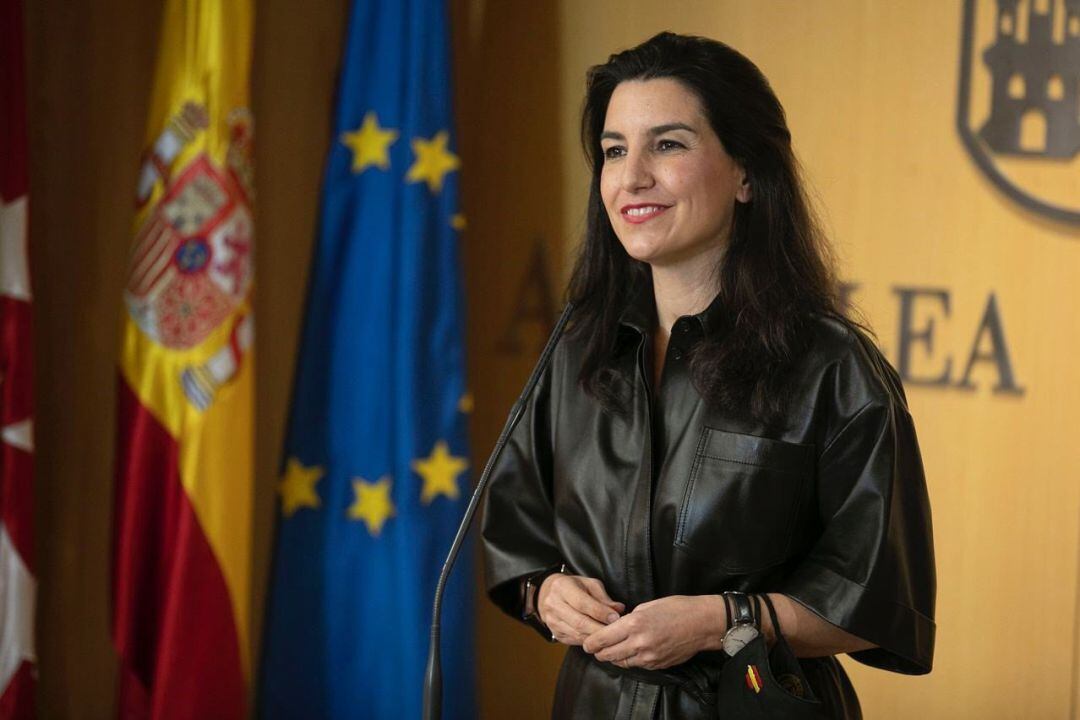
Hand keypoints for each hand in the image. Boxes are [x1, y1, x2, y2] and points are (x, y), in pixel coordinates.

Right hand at [538, 574, 625, 645]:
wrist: (549, 594)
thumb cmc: (573, 587)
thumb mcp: (589, 584)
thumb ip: (604, 597)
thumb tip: (619, 609)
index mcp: (562, 587)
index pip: (582, 603)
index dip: (601, 612)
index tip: (616, 617)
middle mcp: (553, 604)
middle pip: (579, 622)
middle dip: (600, 628)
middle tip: (616, 631)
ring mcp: (552, 621)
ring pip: (577, 634)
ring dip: (596, 637)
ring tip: (610, 636)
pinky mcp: (555, 633)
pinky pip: (574, 640)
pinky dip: (589, 641)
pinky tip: (599, 640)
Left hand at [582, 595, 724, 669]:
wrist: (701, 624)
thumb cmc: (677, 608)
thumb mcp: (648, 606)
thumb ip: (629, 618)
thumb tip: (617, 626)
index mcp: (634, 624)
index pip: (603, 639)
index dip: (591, 642)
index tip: (586, 642)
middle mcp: (639, 643)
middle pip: (608, 655)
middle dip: (599, 652)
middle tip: (594, 648)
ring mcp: (649, 657)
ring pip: (621, 663)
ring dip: (613, 658)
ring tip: (610, 651)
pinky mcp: (657, 665)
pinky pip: (637, 665)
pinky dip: (630, 660)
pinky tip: (629, 652)